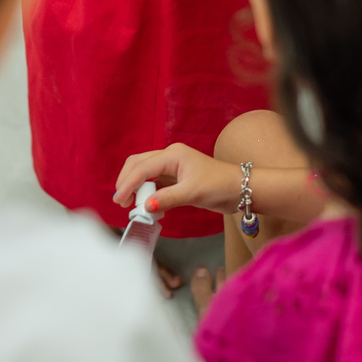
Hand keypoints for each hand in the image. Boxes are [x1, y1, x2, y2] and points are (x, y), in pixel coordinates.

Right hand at [113, 143, 242, 214]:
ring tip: (133, 206)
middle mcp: (170, 156)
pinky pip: (154, 182)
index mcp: (173, 154)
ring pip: (144, 172)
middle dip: (127, 181)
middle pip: (138, 164)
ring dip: (136, 187)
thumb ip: (167, 199)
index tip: (120, 201)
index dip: (128, 183)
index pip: (142, 167)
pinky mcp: (176, 177)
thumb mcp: (193, 193)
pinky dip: (147, 192)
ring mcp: (172, 166)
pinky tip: (149, 206)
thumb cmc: (220, 186)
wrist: (241, 189)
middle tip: (122, 202)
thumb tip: (145, 207)